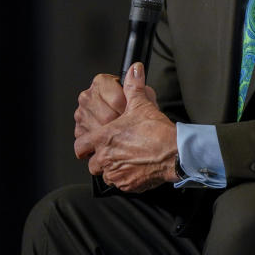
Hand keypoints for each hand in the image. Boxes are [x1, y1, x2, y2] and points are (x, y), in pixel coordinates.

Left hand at [74, 62, 176, 192]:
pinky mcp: (128, 185)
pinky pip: (122, 184)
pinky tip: (138, 169)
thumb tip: (134, 69)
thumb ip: (134, 86)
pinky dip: (127, 178)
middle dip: (101, 159)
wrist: (175, 153)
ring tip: (129, 160)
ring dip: (114, 169)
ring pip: (107, 175)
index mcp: (104, 139)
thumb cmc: (157, 132)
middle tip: (115, 152)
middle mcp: (106, 158)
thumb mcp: (143, 104)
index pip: (80, 146)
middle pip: (92, 164)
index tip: (88, 146)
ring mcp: (116, 174)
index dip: (84, 146)